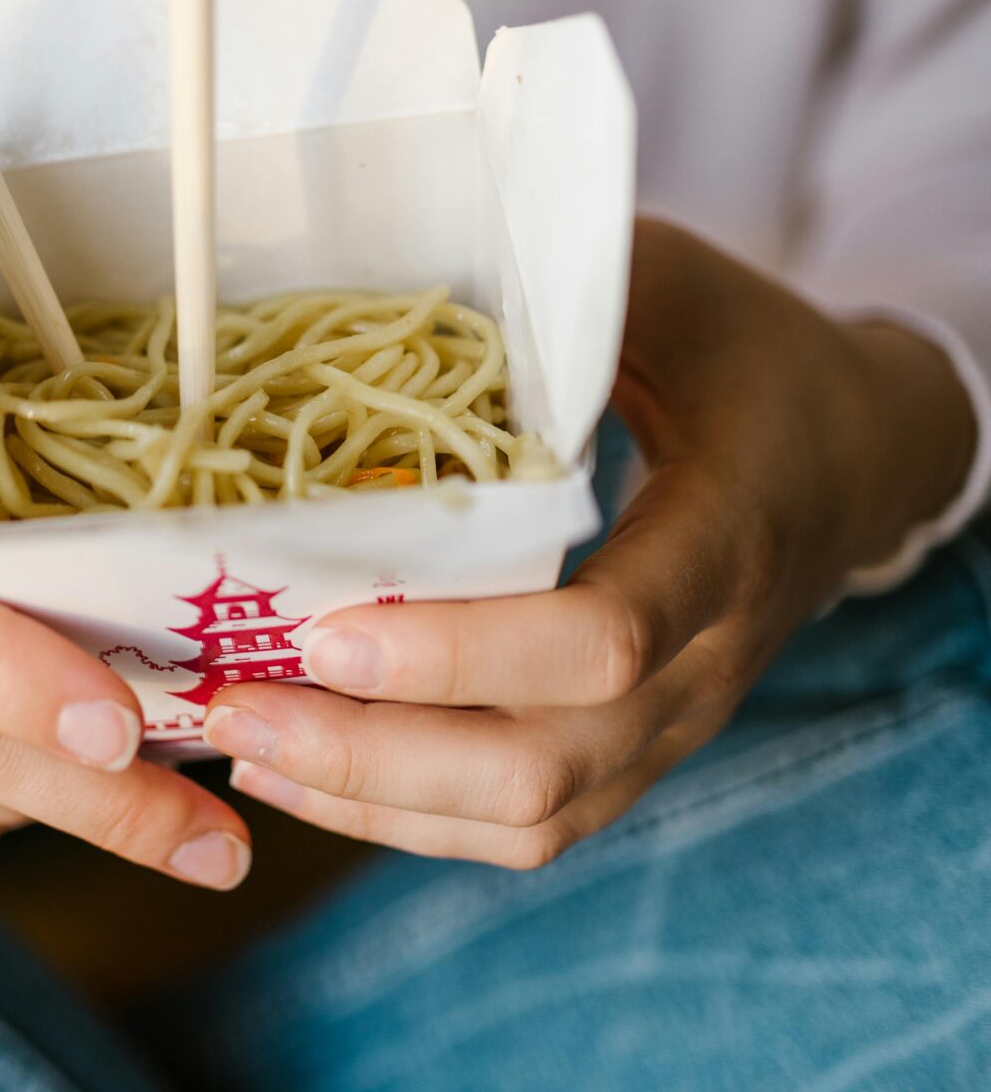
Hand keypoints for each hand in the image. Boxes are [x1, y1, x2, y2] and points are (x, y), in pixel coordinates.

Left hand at [202, 219, 977, 867]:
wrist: (857, 454)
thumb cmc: (749, 353)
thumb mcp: (673, 285)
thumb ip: (563, 286)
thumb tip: (403, 266)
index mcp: (722, 538)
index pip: (603, 639)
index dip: (460, 654)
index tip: (328, 630)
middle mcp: (704, 661)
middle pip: (542, 766)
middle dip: (373, 752)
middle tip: (235, 707)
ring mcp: (673, 725)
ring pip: (526, 818)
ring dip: (370, 799)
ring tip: (238, 745)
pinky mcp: (636, 752)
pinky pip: (526, 824)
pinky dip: (401, 817)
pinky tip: (297, 777)